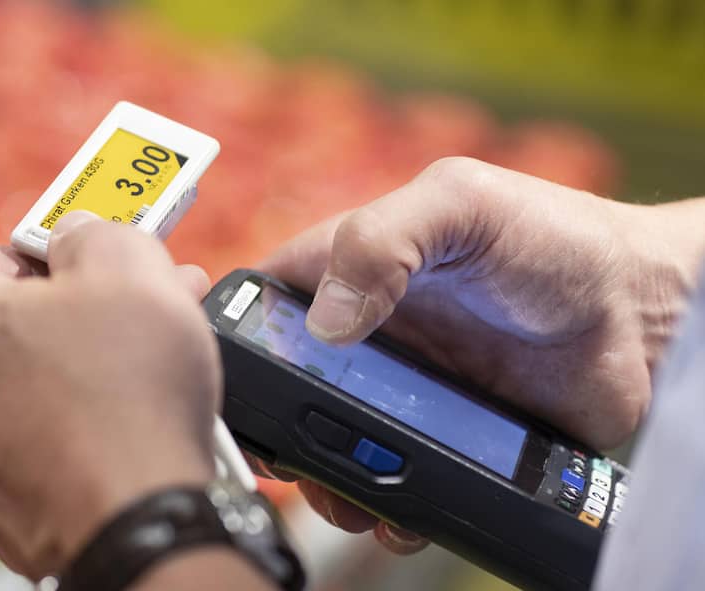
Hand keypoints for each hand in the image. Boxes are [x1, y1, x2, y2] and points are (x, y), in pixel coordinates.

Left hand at [0, 212, 221, 578]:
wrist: (137, 519)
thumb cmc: (124, 394)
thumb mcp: (126, 267)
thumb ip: (94, 232)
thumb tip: (82, 235)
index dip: (16, 250)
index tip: (68, 260)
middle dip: (61, 308)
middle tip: (124, 304)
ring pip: (15, 386)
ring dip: (72, 364)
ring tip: (143, 361)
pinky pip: (30, 442)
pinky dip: (70, 424)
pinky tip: (125, 419)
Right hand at [258, 157, 703, 552]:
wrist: (642, 310)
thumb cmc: (555, 236)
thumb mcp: (462, 204)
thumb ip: (386, 240)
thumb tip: (327, 321)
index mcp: (356, 266)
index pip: (268, 299)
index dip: (239, 336)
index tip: (234, 380)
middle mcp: (368, 330)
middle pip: (289, 385)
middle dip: (278, 427)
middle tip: (289, 457)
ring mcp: (402, 389)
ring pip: (333, 441)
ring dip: (328, 477)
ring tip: (348, 496)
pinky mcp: (441, 436)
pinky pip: (394, 477)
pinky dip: (385, 503)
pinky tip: (399, 510)